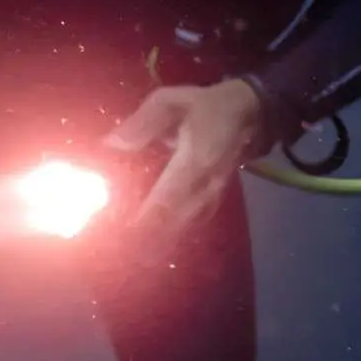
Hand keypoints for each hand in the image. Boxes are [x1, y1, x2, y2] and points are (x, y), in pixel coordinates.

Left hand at [104, 79, 268, 265]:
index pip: (166, 199)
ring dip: (158, 244)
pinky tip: (152, 248)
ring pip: (183, 229)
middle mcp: (204, 187)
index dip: (144, 219)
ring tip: (129, 259)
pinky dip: (171, 238)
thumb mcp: (170, 101)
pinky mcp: (213, 202)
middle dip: (146, 241)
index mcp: (193, 162)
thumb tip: (112, 144)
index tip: (120, 234)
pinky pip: (191, 226)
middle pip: (174, 223)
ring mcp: (211, 198)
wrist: (248, 114)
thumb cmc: (204, 106)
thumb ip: (141, 123)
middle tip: (116, 255)